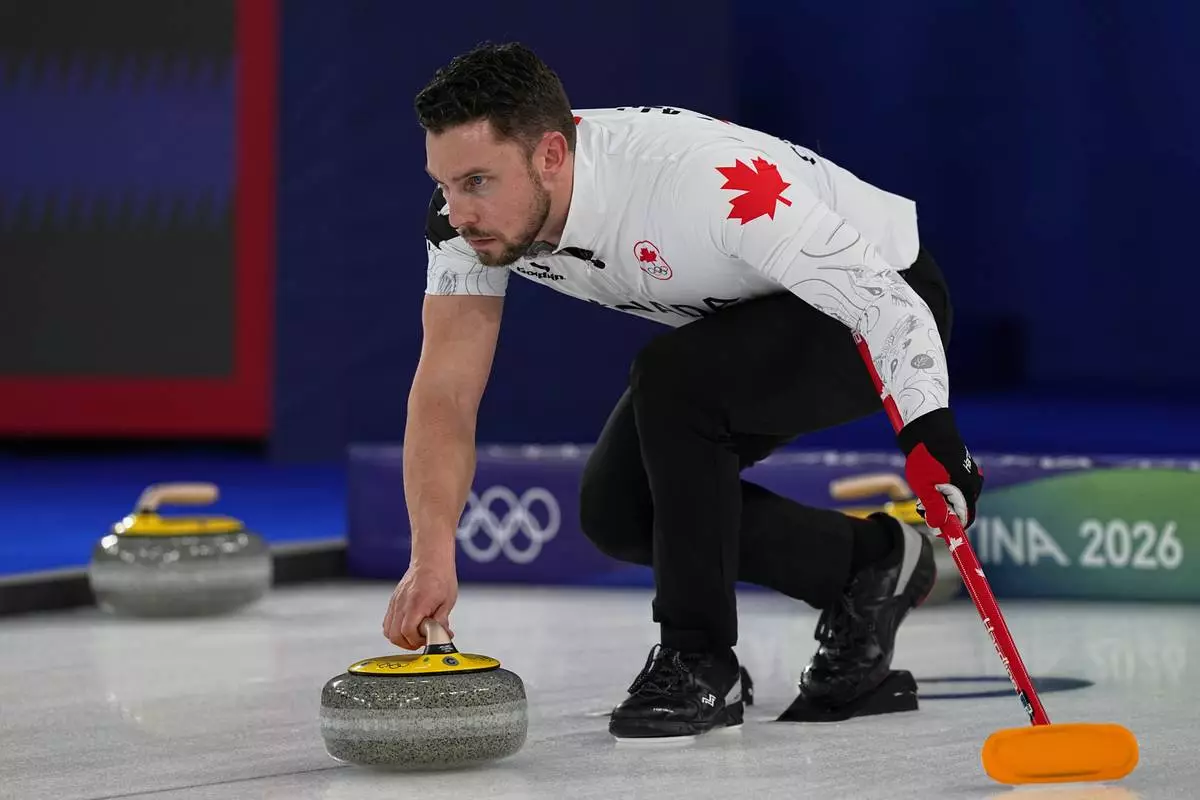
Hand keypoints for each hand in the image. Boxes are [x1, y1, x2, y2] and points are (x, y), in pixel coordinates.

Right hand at [382, 560, 457, 649]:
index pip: (408, 632)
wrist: (431, 560)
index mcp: (417, 604)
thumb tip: (441, 636)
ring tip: (415, 635)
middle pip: (394, 635)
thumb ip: (442, 621)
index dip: (417, 641)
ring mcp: (395, 602)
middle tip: (422, 641)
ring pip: (388, 631)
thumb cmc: (440, 576)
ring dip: (401, 638)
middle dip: (409, 643)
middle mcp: (402, 604)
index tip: (428, 639)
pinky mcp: (393, 601)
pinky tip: (408, 627)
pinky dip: (395, 630)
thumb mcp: (448, 601)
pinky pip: (388, 622)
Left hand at [896, 408, 982, 528]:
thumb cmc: (925, 457)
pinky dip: (945, 490)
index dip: (951, 528)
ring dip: (942, 501)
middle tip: (922, 507)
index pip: (966, 519)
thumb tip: (939, 526)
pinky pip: (957, 487)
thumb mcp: (925, 486)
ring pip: (958, 498)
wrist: (929, 429)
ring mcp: (971, 475)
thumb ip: (934, 507)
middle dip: (943, 513)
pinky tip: (931, 480)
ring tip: (924, 491)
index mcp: (966, 490)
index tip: (936, 530)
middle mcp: (974, 483)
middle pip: (961, 509)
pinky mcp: (965, 468)